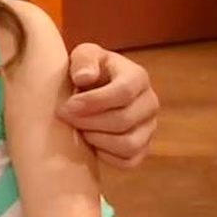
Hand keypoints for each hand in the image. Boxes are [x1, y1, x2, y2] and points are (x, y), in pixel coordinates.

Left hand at [58, 43, 158, 167]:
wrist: (93, 90)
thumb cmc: (88, 70)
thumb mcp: (84, 55)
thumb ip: (84, 60)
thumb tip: (85, 77)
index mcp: (137, 76)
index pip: (123, 92)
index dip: (93, 102)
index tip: (66, 106)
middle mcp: (149, 102)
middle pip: (124, 120)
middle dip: (89, 122)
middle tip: (66, 118)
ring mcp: (149, 127)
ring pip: (129, 144)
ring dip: (98, 141)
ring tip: (80, 131)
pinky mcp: (144, 147)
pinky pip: (129, 161)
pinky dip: (107, 157)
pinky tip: (91, 145)